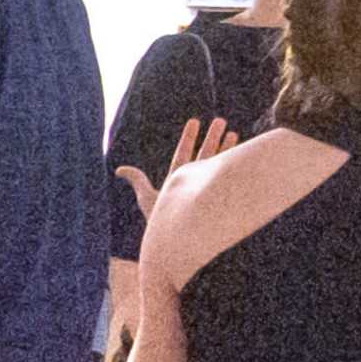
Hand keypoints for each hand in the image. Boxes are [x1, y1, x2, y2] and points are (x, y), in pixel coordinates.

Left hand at [117, 116, 236, 228]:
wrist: (179, 240)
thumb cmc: (161, 221)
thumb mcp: (147, 197)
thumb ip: (137, 180)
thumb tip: (119, 169)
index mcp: (179, 179)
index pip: (184, 154)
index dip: (189, 138)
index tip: (195, 121)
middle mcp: (195, 183)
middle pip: (204, 154)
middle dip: (212, 137)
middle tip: (220, 121)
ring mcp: (208, 189)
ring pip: (217, 163)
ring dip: (225, 147)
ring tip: (232, 132)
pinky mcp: (219, 197)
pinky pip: (227, 177)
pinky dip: (232, 165)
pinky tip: (242, 153)